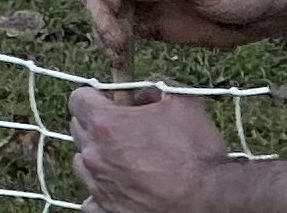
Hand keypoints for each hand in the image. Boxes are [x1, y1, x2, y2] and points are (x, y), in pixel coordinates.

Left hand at [70, 85, 237, 212]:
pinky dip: (100, 189)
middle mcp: (95, 156)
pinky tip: (119, 184)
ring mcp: (99, 186)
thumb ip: (154, 86)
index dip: (94, 95)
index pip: (78, 99)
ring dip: (97, 154)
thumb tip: (141, 92)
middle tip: (124, 126)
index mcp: (107, 125)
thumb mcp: (182, 101)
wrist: (208, 199)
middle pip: (78, 128)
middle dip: (96, 123)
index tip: (110, 100)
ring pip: (81, 162)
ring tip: (124, 156)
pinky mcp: (107, 211)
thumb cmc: (196, 151)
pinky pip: (89, 198)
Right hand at [88, 0, 286, 55]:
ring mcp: (151, 1)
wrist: (271, 8)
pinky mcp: (159, 27)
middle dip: (100, 9)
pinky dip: (119, 49)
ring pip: (110, 11)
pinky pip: (128, 34)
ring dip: (106, 31)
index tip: (117, 0)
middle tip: (115, 37)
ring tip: (118, 54)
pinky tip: (121, 67)